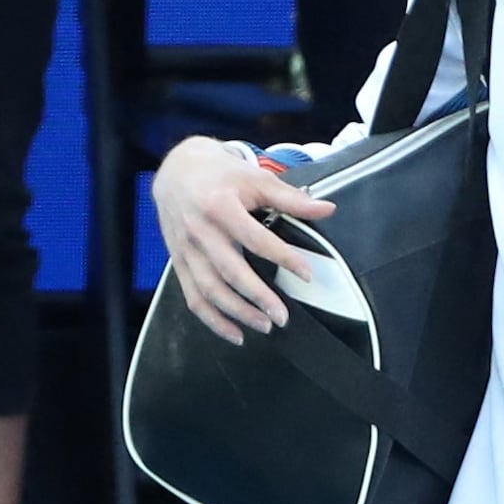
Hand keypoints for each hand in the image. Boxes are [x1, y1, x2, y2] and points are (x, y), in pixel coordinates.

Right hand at [149, 135, 336, 337]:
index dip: (283, 258)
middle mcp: (200, 231)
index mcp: (221, 207)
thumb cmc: (220, 175)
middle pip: (230, 271)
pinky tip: (235, 333)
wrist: (176, 170)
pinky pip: (193, 298)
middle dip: (257, 297)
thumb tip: (327, 209)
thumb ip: (291, 198)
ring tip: (264, 325)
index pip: (256, 239)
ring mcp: (186, 250)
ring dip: (237, 313)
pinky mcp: (179, 263)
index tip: (306, 275)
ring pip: (210, 290)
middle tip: (282, 316)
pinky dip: (212, 320)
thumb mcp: (256, 179)